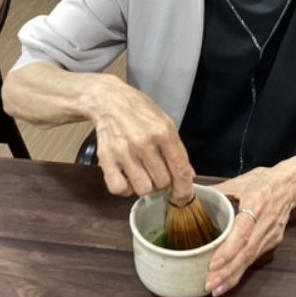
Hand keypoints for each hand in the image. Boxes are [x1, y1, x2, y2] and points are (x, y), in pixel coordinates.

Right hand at [92, 76, 194, 203]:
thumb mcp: (165, 122)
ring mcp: (124, 151)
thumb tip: (189, 175)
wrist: (108, 100)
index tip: (183, 196)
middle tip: (157, 172)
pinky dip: (125, 188)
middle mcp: (144, 143)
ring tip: (142, 173)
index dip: (184, 188)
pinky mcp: (106, 158)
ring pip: (143, 189)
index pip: (180, 169)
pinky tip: (127, 177)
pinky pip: (119, 188)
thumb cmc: (140, 111)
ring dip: (145, 185)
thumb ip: (177, 149)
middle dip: (163, 181)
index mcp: (163, 132)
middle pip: (162, 182)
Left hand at [205, 166, 295, 296]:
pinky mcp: (274, 240)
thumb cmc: (263, 181)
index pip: (242, 231)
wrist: (292, 184)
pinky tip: (228, 280)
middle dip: (227, 270)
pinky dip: (241, 270)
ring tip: (215, 288)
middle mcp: (266, 221)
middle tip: (208, 284)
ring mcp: (272, 233)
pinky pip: (255, 257)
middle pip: (247, 251)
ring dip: (233, 275)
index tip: (213, 263)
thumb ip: (217, 191)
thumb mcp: (240, 181)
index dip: (228, 249)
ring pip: (251, 258)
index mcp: (256, 202)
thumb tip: (192, 195)